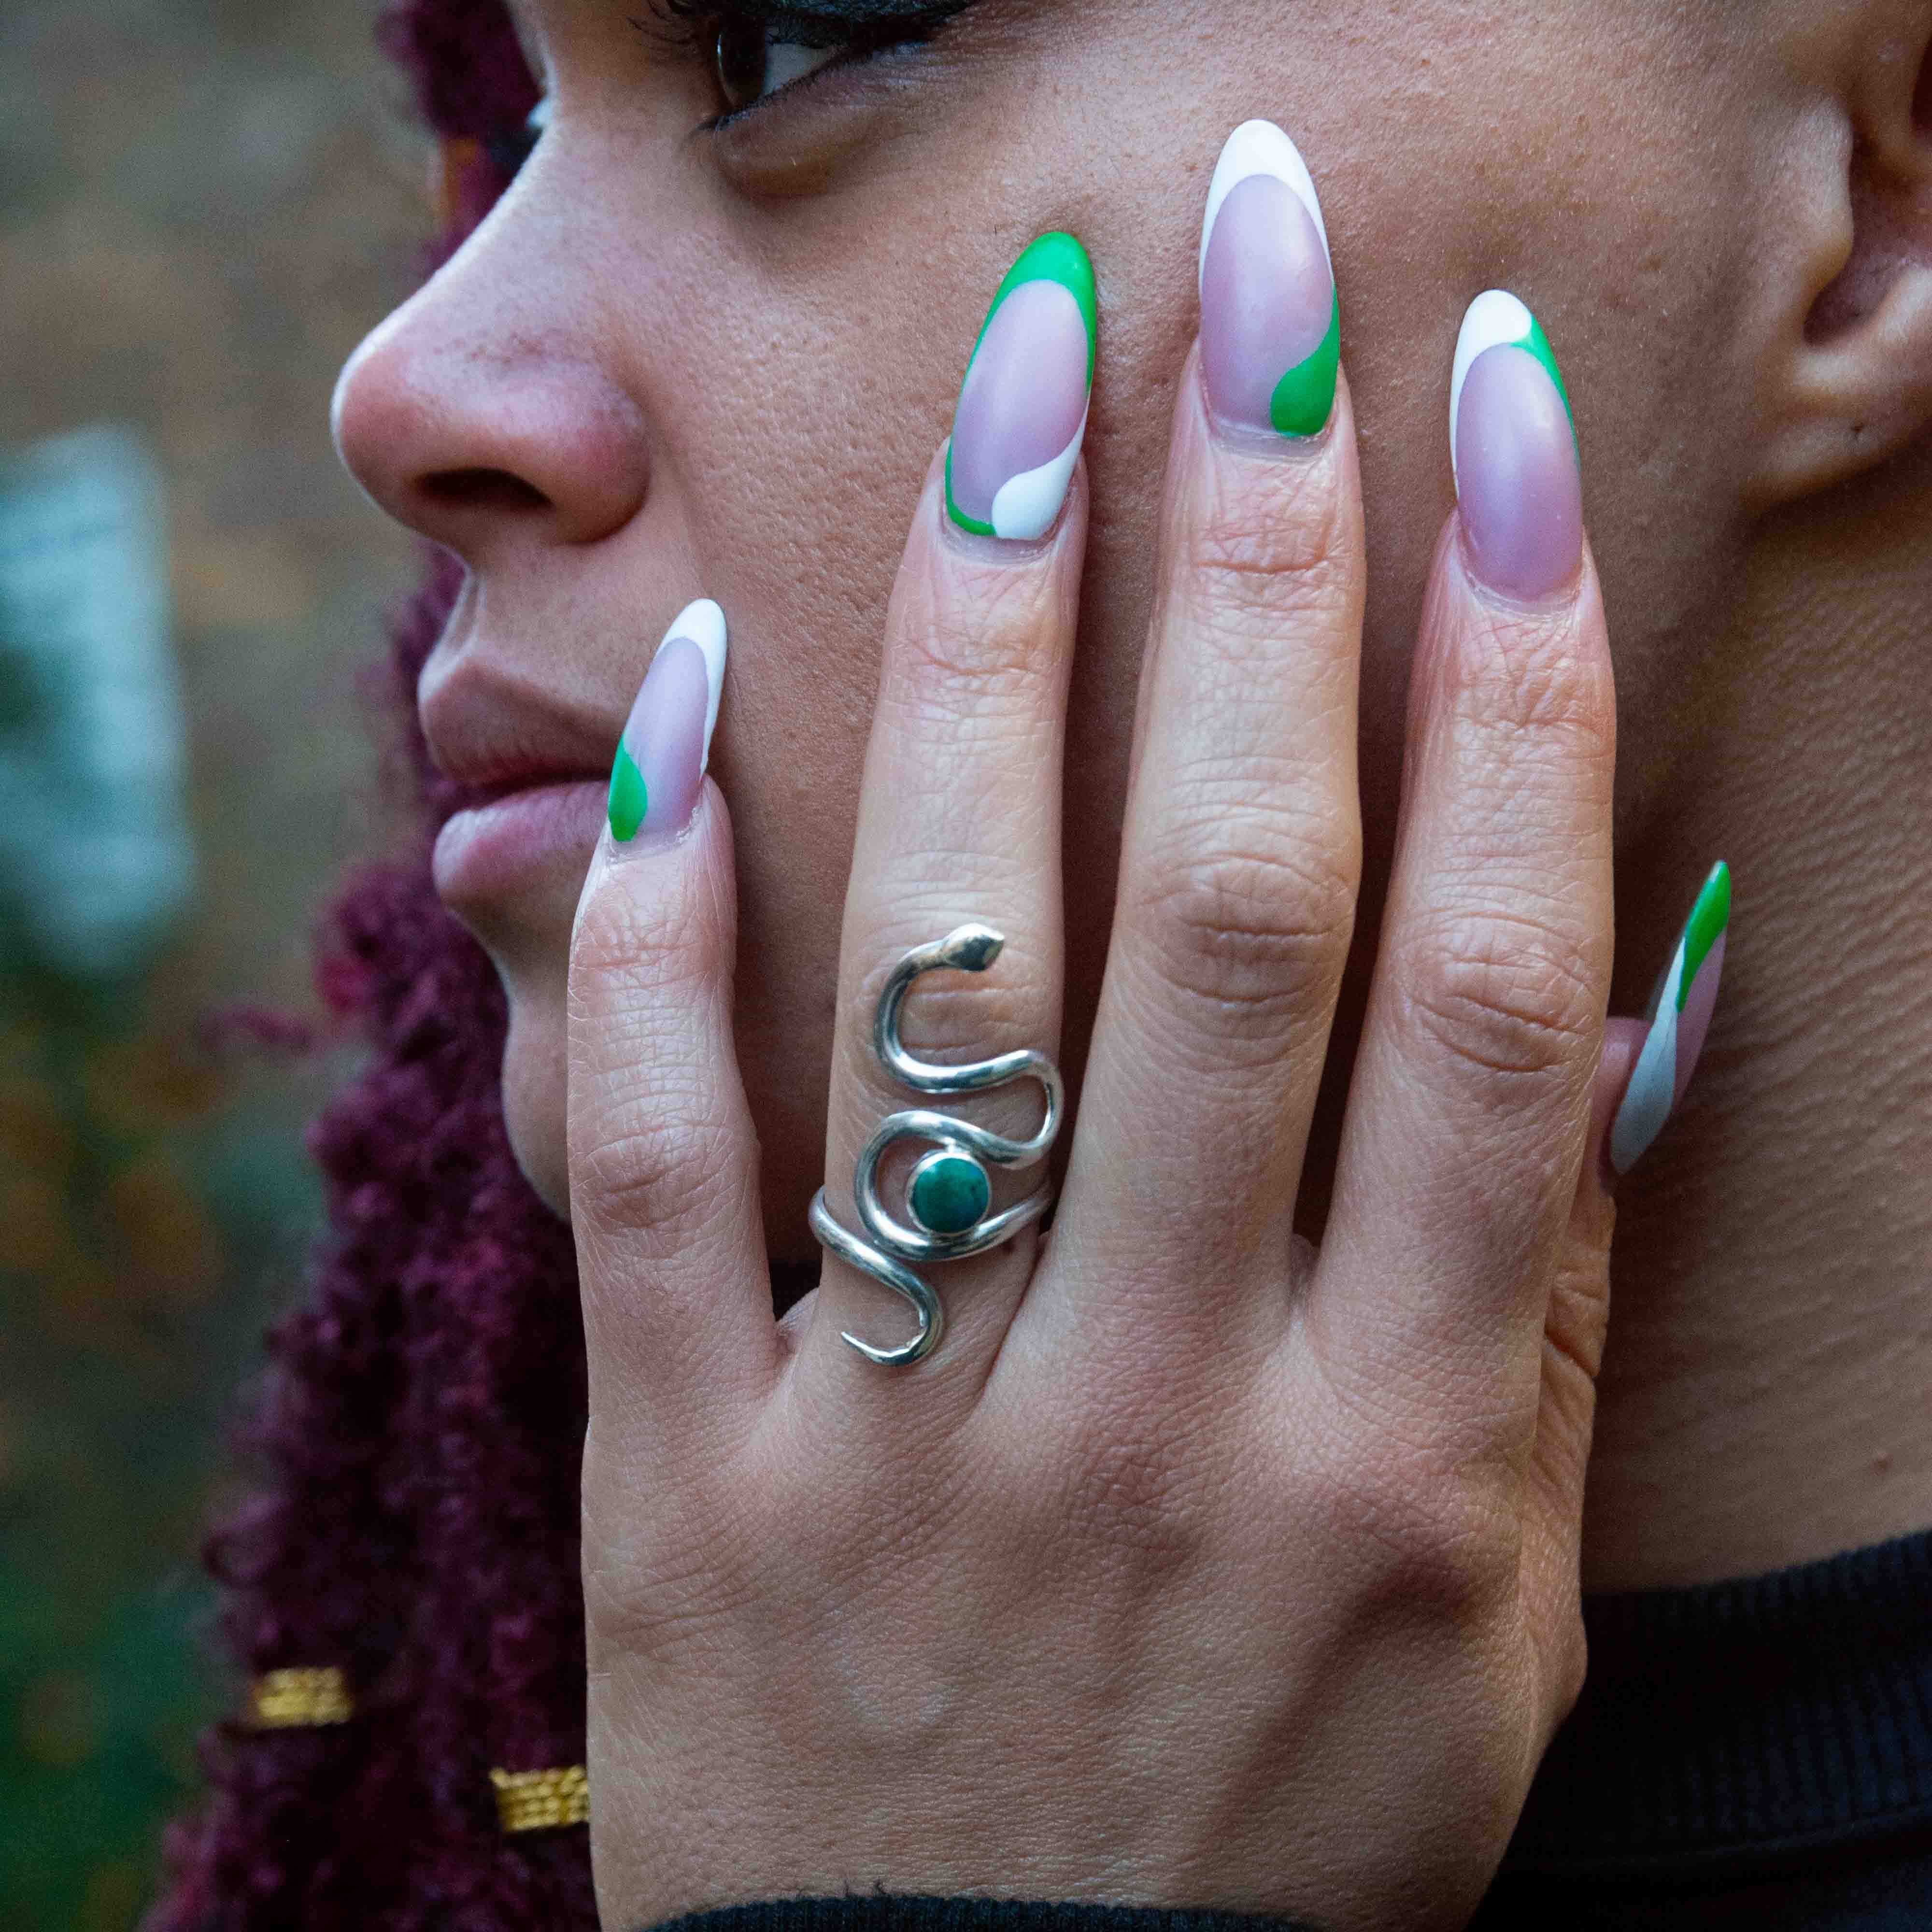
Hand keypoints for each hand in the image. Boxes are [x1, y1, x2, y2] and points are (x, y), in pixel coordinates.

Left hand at [570, 138, 1621, 1931]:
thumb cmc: (1282, 1814)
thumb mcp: (1492, 1598)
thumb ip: (1551, 1288)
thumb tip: (1658, 964)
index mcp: (1391, 1447)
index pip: (1485, 990)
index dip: (1507, 681)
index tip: (1487, 430)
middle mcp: (1161, 1405)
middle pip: (1224, 916)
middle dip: (1255, 563)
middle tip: (1246, 275)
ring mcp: (907, 1433)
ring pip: (955, 980)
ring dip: (986, 648)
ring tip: (1018, 377)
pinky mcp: (692, 1469)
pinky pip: (657, 1153)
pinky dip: (655, 917)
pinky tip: (697, 692)